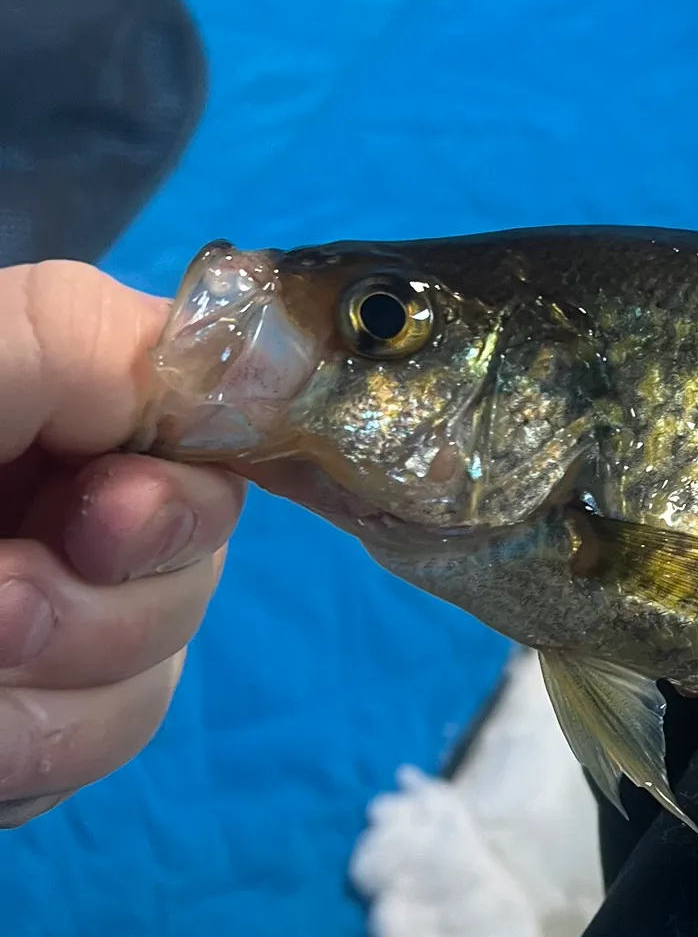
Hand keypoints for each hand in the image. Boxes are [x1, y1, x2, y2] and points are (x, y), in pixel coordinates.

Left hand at [0, 262, 243, 827]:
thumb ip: (92, 340)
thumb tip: (266, 364)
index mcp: (56, 410)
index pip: (214, 451)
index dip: (183, 500)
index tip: (96, 522)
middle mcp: (58, 510)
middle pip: (194, 575)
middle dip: (100, 611)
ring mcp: (34, 625)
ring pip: (146, 682)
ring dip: (50, 705)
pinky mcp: (8, 723)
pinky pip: (78, 757)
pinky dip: (20, 762)